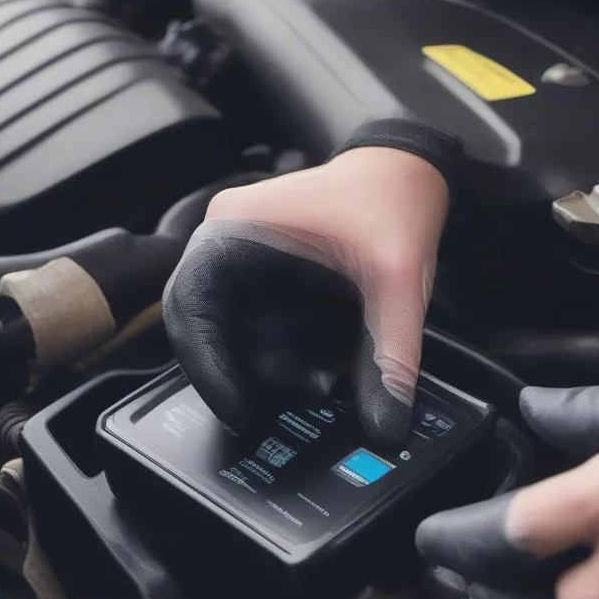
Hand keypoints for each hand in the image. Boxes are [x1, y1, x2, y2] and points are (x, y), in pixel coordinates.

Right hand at [162, 146, 447, 443]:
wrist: (409, 172)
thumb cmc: (391, 200)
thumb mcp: (399, 282)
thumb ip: (391, 357)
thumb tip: (384, 426)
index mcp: (235, 229)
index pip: (189, 306)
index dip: (206, 366)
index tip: (240, 410)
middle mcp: (226, 244)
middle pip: (205, 329)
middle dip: (242, 375)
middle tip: (277, 413)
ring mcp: (241, 262)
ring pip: (230, 337)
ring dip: (268, 370)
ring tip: (321, 381)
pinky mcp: (262, 280)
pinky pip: (255, 331)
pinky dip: (283, 358)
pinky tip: (322, 367)